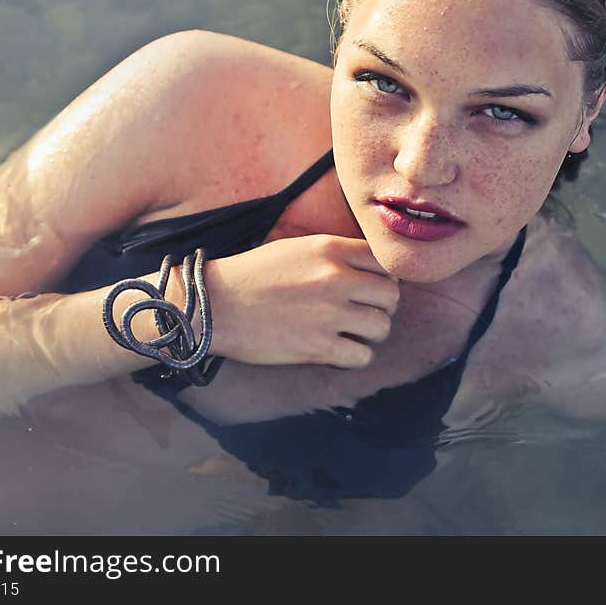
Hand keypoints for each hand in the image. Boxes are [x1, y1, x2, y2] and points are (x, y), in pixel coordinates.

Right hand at [202, 234, 399, 367]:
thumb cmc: (253, 275)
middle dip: (380, 306)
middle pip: (390, 296)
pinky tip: (337, 350)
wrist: (215, 305)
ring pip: (381, 327)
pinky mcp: (318, 347)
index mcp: (330, 249)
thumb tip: (372, 269)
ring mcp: (329, 314)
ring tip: (349, 333)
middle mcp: (336, 278)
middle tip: (361, 313)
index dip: (381, 278)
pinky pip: (362, 356)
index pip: (384, 262)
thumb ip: (336, 254)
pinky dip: (354, 356)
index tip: (369, 288)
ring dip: (369, 333)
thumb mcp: (297, 248)